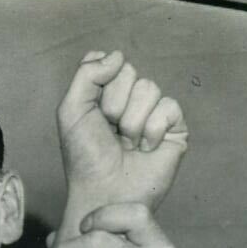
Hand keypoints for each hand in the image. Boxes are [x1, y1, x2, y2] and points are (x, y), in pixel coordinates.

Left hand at [57, 50, 189, 217]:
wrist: (104, 193)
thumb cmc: (85, 158)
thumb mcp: (71, 111)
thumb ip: (87, 75)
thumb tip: (117, 55)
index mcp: (105, 93)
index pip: (110, 62)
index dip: (100, 85)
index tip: (92, 113)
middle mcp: (130, 100)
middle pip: (129, 72)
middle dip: (113, 104)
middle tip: (109, 132)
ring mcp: (153, 114)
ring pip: (149, 88)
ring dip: (131, 121)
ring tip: (126, 144)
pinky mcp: (175, 129)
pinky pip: (170, 107)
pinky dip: (152, 130)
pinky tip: (145, 149)